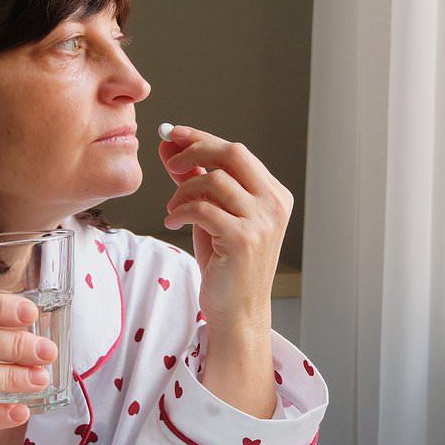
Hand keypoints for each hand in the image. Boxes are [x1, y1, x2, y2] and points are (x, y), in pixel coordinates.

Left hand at [158, 125, 293, 334]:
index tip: (174, 133)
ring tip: (173, 207)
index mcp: (273, 194)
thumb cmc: (226, 264)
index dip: (203, 138)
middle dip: (195, 149)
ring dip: (183, 190)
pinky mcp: (243, 239)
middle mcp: (274, 203)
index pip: (237, 152)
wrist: (237, 311)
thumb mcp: (212, 214)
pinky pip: (202, 208)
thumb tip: (170, 145)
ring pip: (214, 180)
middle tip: (170, 161)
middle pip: (232, 154)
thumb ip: (195, 178)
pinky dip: (180, 210)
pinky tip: (173, 221)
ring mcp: (262, 221)